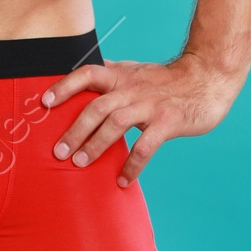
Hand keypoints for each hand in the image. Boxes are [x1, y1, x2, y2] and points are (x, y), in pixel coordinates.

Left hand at [42, 53, 243, 187]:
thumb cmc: (166, 79)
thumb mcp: (135, 70)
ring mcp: (149, 105)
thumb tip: (84, 75)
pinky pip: (146, 146)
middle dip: (74, 130)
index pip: (86, 74)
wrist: (206, 78)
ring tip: (80, 164)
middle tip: (58, 152)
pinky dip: (132, 165)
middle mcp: (131, 88)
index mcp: (120, 75)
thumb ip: (111, 74)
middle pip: (96, 107)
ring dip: (96, 145)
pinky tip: (122, 180)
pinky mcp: (168, 122)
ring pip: (116, 124)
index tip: (44, 103)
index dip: (64, 86)